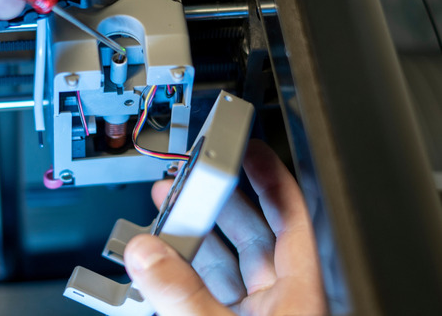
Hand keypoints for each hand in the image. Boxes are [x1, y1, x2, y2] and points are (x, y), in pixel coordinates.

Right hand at [124, 139, 325, 314]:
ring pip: (227, 266)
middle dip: (217, 202)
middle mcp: (282, 303)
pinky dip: (185, 274)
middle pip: (254, 236)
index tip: (250, 149)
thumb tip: (147, 254)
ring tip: (168, 212)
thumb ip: (183, 294)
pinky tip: (164, 261)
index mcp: (301, 295)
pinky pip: (208, 293)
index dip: (271, 177)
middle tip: (192, 178)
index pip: (292, 218)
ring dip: (195, 238)